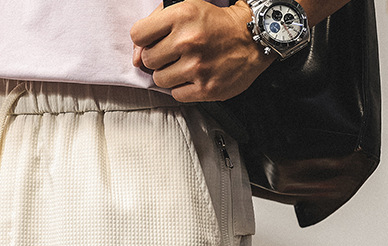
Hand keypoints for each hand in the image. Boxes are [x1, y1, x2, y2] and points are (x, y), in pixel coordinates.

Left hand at [130, 0, 273, 102]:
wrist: (252, 38)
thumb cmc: (216, 24)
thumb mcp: (187, 8)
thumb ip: (156, 25)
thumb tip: (135, 58)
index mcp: (182, 15)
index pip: (138, 35)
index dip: (144, 40)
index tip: (154, 41)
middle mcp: (188, 41)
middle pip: (147, 60)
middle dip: (158, 58)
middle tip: (175, 53)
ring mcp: (197, 67)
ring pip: (159, 80)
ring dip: (169, 74)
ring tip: (186, 64)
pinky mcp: (205, 88)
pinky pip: (176, 94)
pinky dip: (182, 88)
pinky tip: (194, 76)